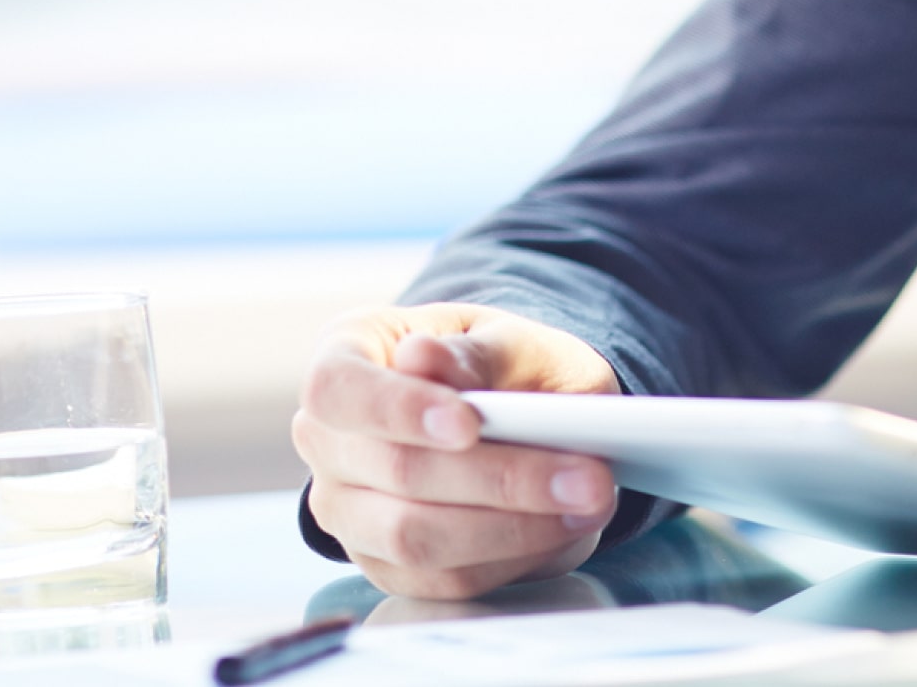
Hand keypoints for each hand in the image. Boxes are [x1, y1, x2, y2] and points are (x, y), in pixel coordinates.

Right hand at [294, 303, 623, 598]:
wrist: (515, 409)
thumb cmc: (500, 363)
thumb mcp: (507, 337)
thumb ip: (475, 352)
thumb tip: (422, 359)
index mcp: (342, 356)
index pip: (337, 389)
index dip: (397, 409)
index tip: (469, 424)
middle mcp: (327, 438)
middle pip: (393, 471)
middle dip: (498, 478)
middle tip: (589, 475)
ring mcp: (347, 508)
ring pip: (415, 538)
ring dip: (512, 527)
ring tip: (589, 502)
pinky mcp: (385, 563)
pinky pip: (444, 579)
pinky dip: (511, 558)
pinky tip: (563, 528)